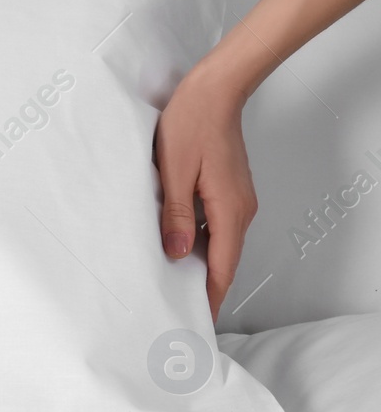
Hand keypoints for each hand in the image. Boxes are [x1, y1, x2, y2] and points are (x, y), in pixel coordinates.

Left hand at [154, 66, 256, 319]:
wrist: (213, 91)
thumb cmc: (192, 123)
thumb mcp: (174, 171)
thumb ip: (175, 214)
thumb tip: (175, 253)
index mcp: (230, 210)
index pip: (222, 268)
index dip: (208, 297)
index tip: (195, 320)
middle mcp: (240, 209)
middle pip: (223, 260)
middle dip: (202, 287)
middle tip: (176, 308)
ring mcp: (236, 199)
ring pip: (218, 243)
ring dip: (198, 264)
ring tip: (172, 284)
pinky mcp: (228, 189)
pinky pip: (215, 224)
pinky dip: (199, 241)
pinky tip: (176, 244)